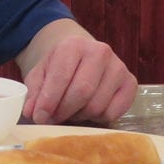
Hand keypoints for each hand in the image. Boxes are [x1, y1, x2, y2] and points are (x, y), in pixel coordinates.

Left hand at [20, 33, 136, 124]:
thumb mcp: (40, 74)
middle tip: (53, 118)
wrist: (81, 55)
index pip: (61, 77)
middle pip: (82, 93)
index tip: (39, 117)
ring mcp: (118, 67)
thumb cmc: (58, 66)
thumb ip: (35, 92)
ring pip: (97, 106)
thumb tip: (32, 113)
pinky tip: (88, 109)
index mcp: (74, 45)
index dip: (48, 101)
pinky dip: (97, 118)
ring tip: (70, 111)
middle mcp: (100, 52)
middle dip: (64, 111)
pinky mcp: (131, 83)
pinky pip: (113, 112)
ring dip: (79, 116)